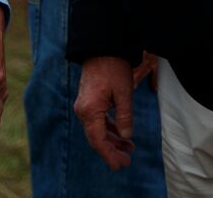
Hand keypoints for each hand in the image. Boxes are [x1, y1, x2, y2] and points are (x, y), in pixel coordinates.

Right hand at [74, 55, 137, 169]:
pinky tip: (121, 135)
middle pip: (96, 138)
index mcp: (90, 110)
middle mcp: (83, 111)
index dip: (109, 155)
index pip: (98, 140)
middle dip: (111, 151)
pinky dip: (109, 129)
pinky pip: (98, 121)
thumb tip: (125, 137)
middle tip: (127, 161)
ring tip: (129, 149)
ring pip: (97, 130)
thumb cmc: (113, 67)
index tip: (120, 165)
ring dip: (112, 140)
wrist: (102, 47)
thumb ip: (124, 116)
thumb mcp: (124, 92)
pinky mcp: (89, 102)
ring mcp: (85, 107)